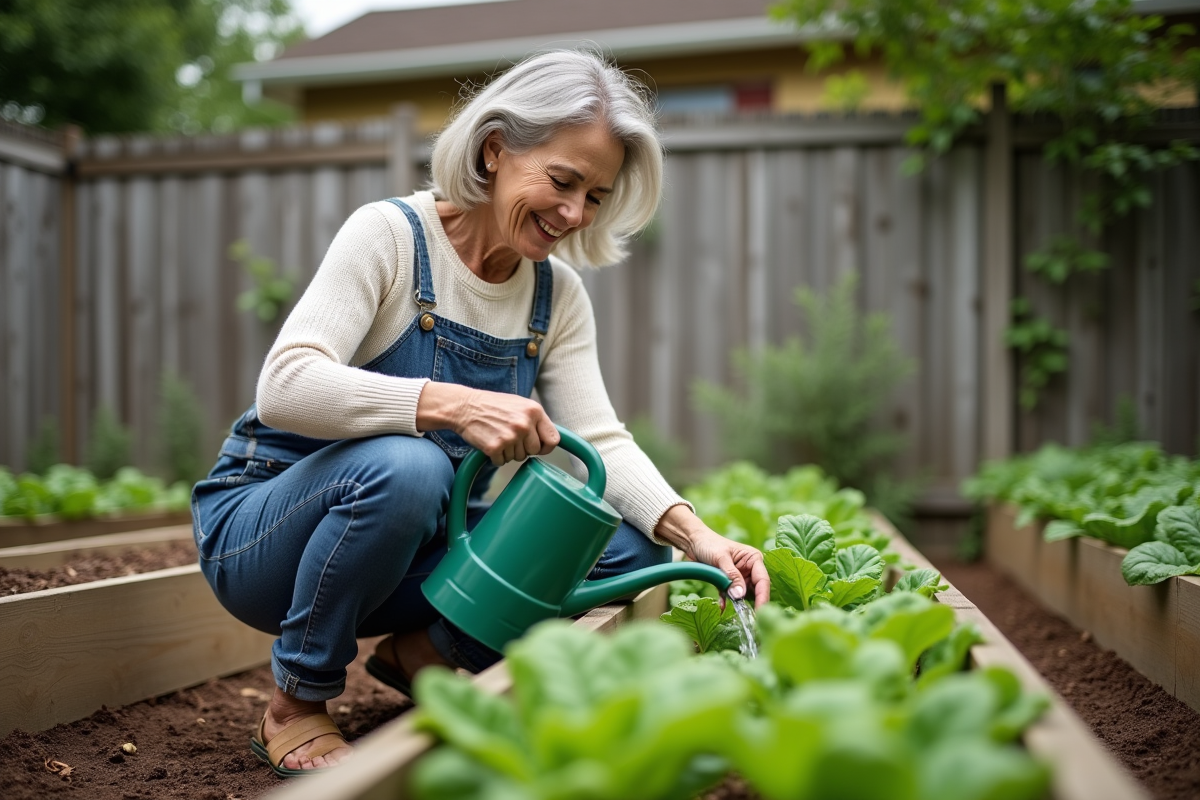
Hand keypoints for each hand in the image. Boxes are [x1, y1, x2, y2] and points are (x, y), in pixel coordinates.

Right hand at [416, 383, 559, 465]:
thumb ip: (536, 420)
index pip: (553, 439)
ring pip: (518, 458)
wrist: (465, 406)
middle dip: (524, 449)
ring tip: (498, 436)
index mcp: (534, 411)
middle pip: (534, 451)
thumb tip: (550, 440)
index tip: (540, 448)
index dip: (546, 447)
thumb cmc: (493, 406)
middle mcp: (524, 424)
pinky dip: (496, 457)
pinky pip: (502, 462)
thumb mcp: (520, 404)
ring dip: (508, 452)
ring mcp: (510, 436)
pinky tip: (490, 442)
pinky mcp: (495, 447)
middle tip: (510, 438)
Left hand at [654, 505, 770, 608]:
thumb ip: (731, 576)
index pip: (762, 580)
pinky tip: (721, 607)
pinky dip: (726, 601)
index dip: (763, 597)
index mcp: (753, 559)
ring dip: (738, 603)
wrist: (693, 542)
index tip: (760, 612)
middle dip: (752, 603)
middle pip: (756, 590)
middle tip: (751, 618)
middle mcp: (750, 569)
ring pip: (743, 595)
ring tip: (736, 612)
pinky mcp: (729, 583)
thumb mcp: (721, 559)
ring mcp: (740, 577)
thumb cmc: (709, 543)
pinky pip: (730, 596)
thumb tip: (740, 595)